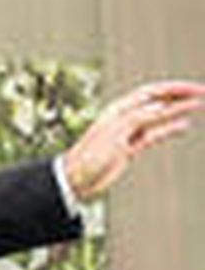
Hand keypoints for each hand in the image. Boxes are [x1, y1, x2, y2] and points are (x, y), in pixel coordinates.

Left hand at [62, 80, 204, 200]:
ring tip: (198, 106)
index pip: (153, 92)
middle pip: (158, 101)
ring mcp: (128, 132)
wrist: (77, 180)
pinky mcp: (130, 148)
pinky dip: (169, 129)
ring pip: (159, 117)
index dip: (177, 89)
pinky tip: (183, 126)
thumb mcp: (117, 132)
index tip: (198, 90)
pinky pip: (154, 135)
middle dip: (181, 95)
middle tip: (204, 93)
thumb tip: (164, 105)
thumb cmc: (90, 155)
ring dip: (179, 110)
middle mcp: (125, 117)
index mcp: (120, 108)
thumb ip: (140, 118)